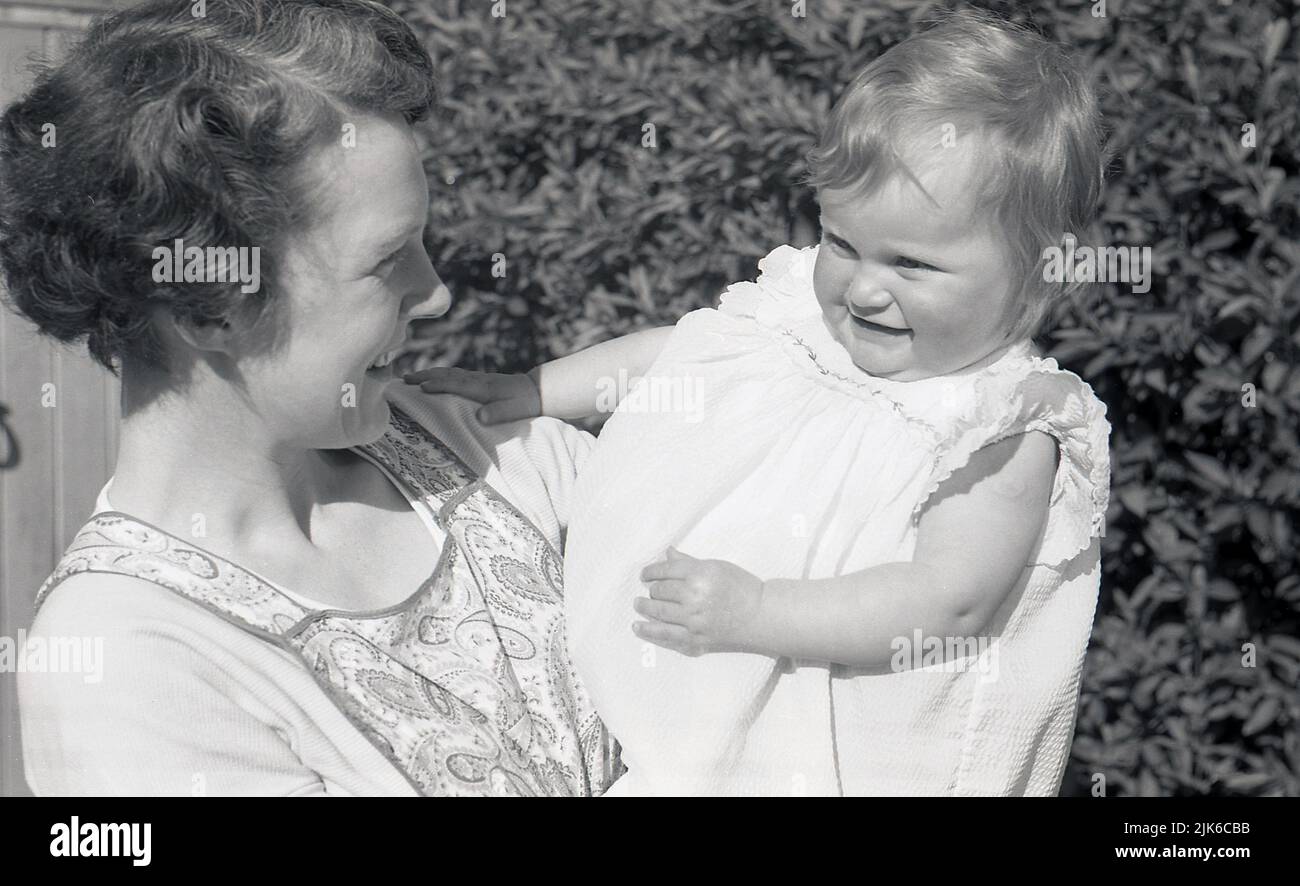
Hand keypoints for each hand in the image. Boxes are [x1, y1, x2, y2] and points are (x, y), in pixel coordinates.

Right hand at [403, 366, 541, 423]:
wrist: (537, 390)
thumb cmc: (526, 403)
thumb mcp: (516, 411)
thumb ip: (500, 413)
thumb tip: (481, 417)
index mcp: (484, 388)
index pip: (457, 385)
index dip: (438, 386)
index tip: (420, 388)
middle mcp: (478, 380)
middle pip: (447, 375)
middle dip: (425, 376)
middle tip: (403, 380)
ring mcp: (477, 378)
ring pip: (449, 373)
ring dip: (429, 374)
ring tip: (409, 377)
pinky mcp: (478, 380)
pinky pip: (454, 375)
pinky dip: (439, 375)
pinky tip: (432, 378)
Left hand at [633, 547, 764, 655]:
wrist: (759, 614)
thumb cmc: (741, 586)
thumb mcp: (716, 566)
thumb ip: (688, 561)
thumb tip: (667, 552)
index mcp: (700, 573)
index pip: (666, 570)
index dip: (651, 571)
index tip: (645, 574)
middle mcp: (694, 595)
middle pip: (660, 591)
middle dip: (651, 590)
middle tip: (648, 591)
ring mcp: (694, 618)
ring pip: (659, 612)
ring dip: (644, 608)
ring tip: (638, 605)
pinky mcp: (696, 637)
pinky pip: (666, 634)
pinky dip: (649, 630)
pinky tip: (637, 627)